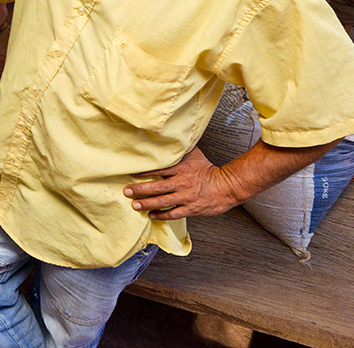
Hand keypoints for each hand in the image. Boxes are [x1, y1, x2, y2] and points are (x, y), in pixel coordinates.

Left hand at [123, 148, 241, 219]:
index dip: (144, 173)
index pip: (158, 170)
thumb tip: (169, 139)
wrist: (227, 186)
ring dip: (147, 204)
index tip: (131, 174)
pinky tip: (152, 215)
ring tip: (135, 205)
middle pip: (157, 187)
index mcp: (181, 169)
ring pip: (162, 201)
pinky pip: (173, 213)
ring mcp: (186, 197)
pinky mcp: (191, 209)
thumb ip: (180, 150)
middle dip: (139, 190)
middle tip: (126, 191)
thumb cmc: (210, 170)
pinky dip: (161, 215)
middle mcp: (182, 183)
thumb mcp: (195, 155)